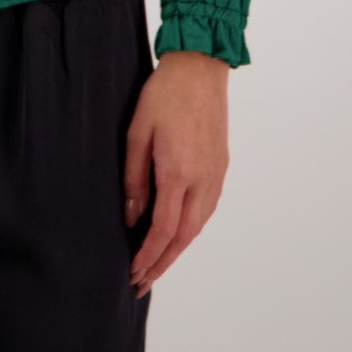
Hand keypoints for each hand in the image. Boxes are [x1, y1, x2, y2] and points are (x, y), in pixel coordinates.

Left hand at [122, 49, 229, 296]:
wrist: (200, 68)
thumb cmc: (164, 93)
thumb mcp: (137, 131)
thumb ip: (133, 178)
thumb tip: (130, 216)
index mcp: (179, 171)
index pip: (164, 229)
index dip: (148, 255)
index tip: (133, 271)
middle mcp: (202, 179)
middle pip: (184, 236)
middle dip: (162, 263)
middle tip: (142, 283)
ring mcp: (215, 174)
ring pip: (198, 226)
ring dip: (177, 249)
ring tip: (156, 264)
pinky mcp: (221, 167)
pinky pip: (206, 209)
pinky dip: (190, 229)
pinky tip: (176, 233)